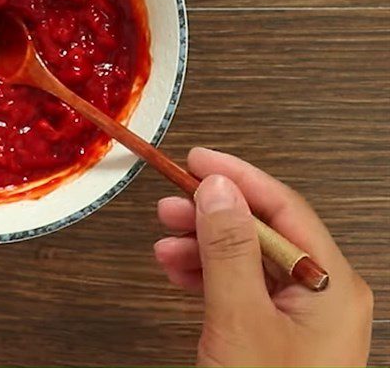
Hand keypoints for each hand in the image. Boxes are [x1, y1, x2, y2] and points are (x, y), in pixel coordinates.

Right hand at [154, 148, 372, 366]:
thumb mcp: (239, 319)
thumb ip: (228, 247)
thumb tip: (218, 185)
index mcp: (330, 284)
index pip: (283, 207)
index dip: (237, 176)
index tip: (194, 159)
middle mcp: (323, 294)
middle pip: (262, 230)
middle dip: (211, 214)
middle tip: (168, 204)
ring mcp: (302, 317)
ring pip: (246, 258)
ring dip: (202, 245)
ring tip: (163, 244)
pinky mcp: (278, 336)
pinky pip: (240, 287)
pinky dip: (206, 274)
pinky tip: (177, 272)